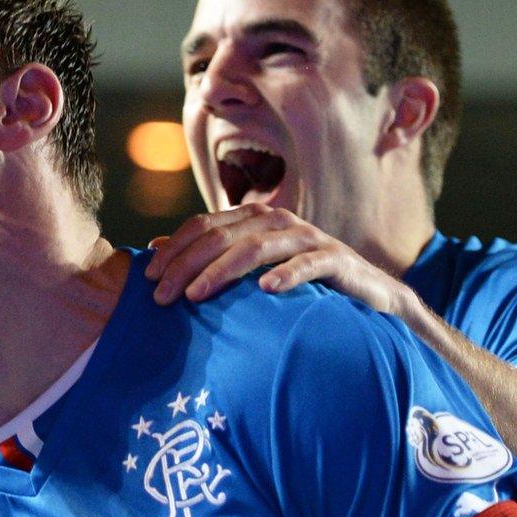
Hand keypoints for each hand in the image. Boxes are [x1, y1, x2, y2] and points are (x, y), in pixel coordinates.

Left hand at [145, 204, 418, 315]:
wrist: (367, 296)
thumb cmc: (300, 285)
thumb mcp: (250, 270)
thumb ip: (210, 256)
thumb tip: (156, 248)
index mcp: (255, 220)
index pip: (204, 226)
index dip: (174, 250)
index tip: (148, 279)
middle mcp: (279, 221)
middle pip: (222, 236)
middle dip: (186, 265)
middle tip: (162, 297)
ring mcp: (309, 238)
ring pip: (257, 247)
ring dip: (222, 271)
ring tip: (196, 295)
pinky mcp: (337, 260)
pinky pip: (309, 263)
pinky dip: (287, 274)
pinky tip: (265, 290)